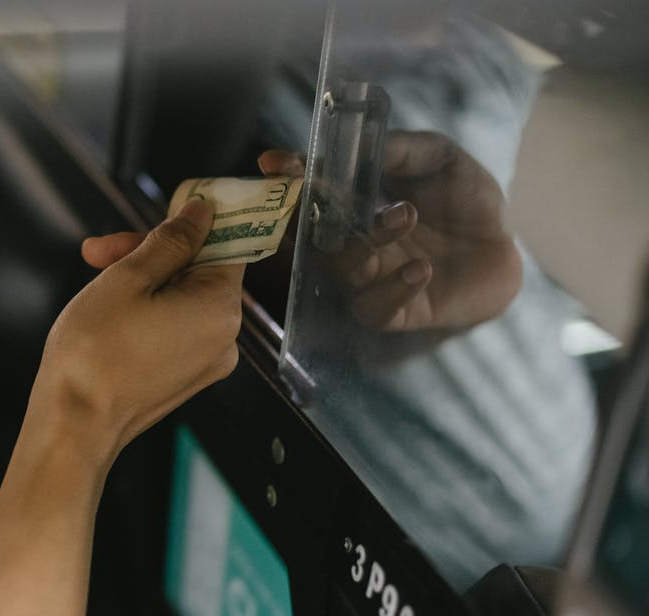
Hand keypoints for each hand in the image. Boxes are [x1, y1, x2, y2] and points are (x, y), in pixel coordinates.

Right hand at [26, 198, 245, 467]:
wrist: (73, 424)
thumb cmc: (93, 355)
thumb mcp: (127, 278)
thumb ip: (169, 241)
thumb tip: (201, 214)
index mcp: (220, 308)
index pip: (227, 243)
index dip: (195, 220)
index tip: (170, 207)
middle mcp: (225, 337)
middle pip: (200, 270)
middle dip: (151, 252)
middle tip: (101, 250)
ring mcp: (206, 361)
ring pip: (183, 298)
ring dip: (143, 279)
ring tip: (95, 276)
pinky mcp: (185, 377)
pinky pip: (175, 327)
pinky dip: (148, 310)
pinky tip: (110, 307)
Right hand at [259, 131, 521, 331]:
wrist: (505, 248)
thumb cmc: (466, 199)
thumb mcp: (440, 158)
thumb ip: (401, 149)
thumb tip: (358, 141)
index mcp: (354, 202)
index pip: (310, 189)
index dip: (289, 176)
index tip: (273, 163)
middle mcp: (352, 241)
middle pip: (311, 234)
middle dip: (312, 215)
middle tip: (329, 192)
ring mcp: (371, 278)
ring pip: (344, 268)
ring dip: (367, 241)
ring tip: (405, 215)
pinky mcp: (395, 311)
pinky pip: (375, 309)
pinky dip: (393, 289)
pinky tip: (421, 269)